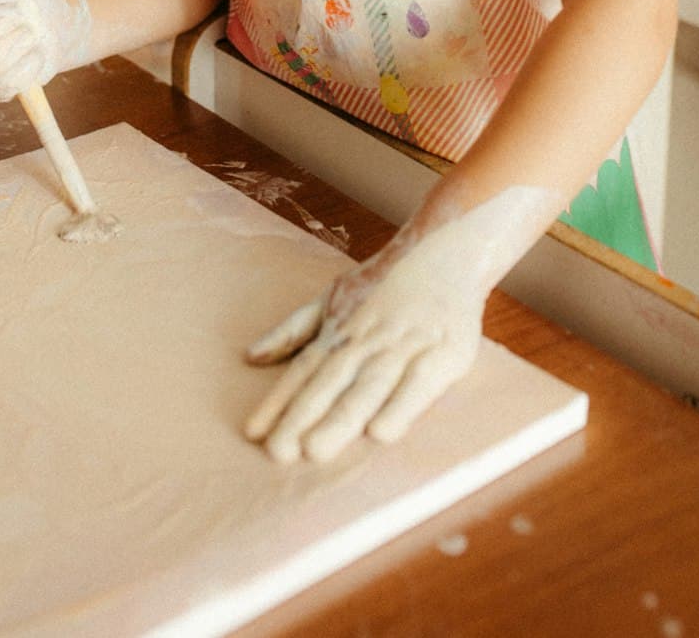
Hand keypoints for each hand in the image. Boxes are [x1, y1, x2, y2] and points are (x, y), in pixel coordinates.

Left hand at [244, 183, 555, 463]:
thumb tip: (250, 357)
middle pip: (331, 381)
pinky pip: (418, 386)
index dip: (279, 401)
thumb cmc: (386, 280)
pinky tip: (380, 433)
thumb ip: (293, 330)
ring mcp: (406, 346)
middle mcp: (369, 338)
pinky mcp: (444, 355)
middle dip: (304, 416)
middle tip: (278, 452)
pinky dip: (400, 408)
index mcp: (341, 328)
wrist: (448, 246)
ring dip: (343, 418)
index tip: (253, 433)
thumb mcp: (333, 296)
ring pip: (369, 387)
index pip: (305, 368)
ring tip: (316, 450)